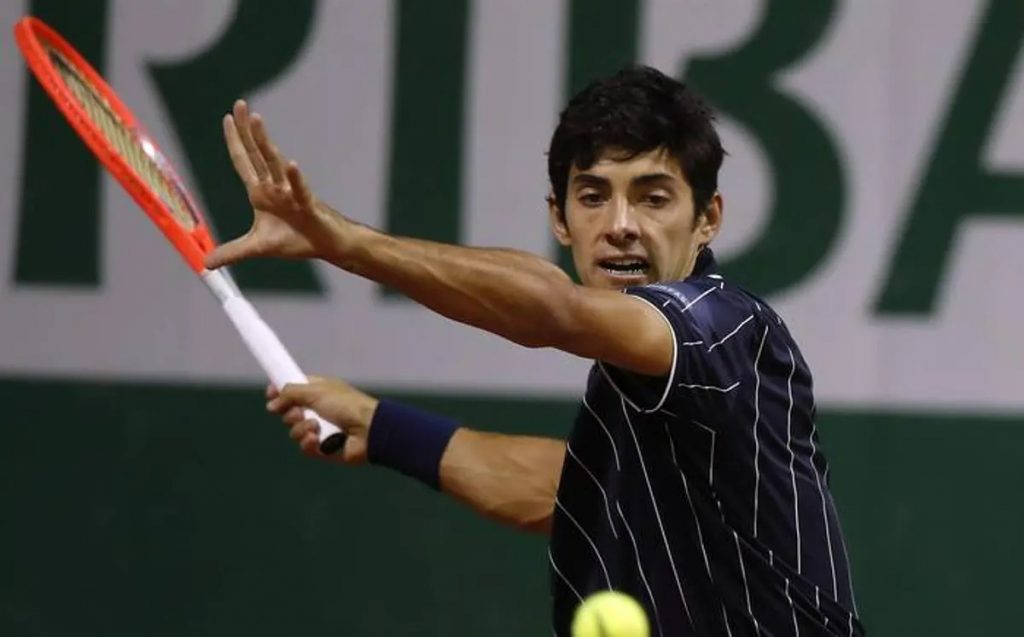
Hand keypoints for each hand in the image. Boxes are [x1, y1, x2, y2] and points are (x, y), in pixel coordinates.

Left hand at [204, 100, 343, 268]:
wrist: (326, 245)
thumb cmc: (296, 240)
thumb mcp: (257, 247)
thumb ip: (232, 252)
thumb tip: (206, 263)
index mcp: (260, 193)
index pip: (243, 162)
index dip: (234, 141)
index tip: (227, 118)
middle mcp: (274, 187)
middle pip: (257, 153)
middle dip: (247, 129)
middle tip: (239, 104)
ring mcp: (290, 193)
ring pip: (275, 164)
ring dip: (264, 142)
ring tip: (256, 120)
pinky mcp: (307, 204)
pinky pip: (299, 189)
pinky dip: (294, 178)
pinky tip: (290, 164)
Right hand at [266, 376, 378, 464]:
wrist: (369, 429)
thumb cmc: (347, 405)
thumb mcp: (316, 391)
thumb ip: (291, 393)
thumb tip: (271, 402)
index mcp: (319, 391)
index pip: (294, 390)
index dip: (281, 392)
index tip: (270, 394)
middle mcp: (319, 410)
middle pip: (290, 412)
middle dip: (290, 413)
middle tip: (299, 412)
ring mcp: (321, 430)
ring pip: (295, 431)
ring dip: (301, 429)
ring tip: (315, 427)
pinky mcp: (323, 448)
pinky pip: (304, 446)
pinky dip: (308, 443)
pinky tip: (316, 439)